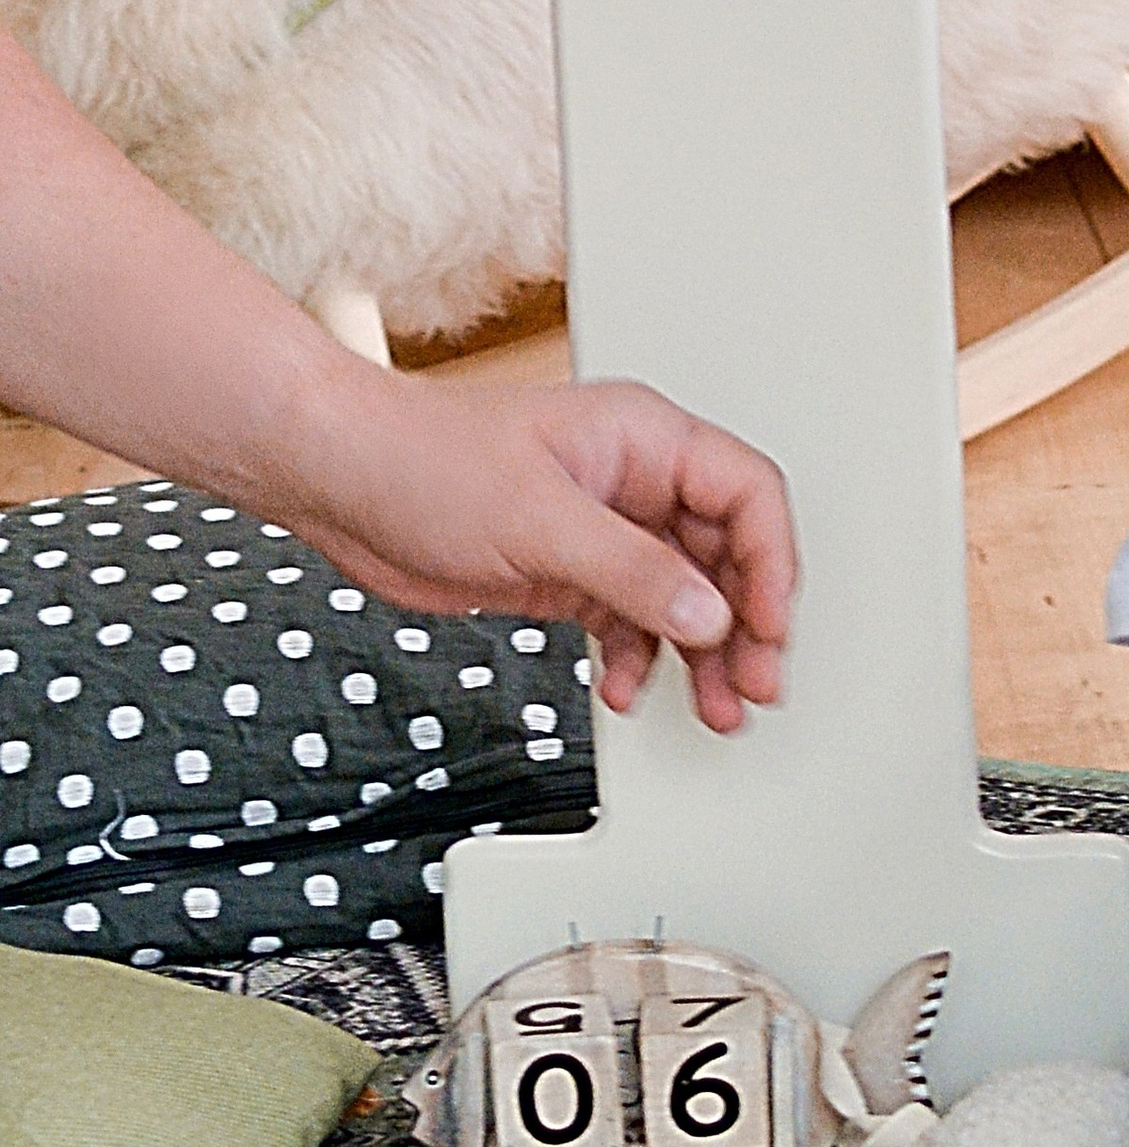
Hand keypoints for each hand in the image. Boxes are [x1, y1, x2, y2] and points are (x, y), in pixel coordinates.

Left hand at [268, 374, 798, 736]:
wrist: (340, 481)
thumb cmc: (423, 459)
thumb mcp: (539, 519)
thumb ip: (632, 572)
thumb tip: (707, 614)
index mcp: (645, 439)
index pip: (747, 497)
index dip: (770, 565)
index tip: (766, 628)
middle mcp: (634, 481)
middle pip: (726, 556)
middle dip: (743, 625)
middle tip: (752, 685)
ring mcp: (603, 528)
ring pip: (684, 597)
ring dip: (700, 655)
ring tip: (714, 708)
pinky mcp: (568, 570)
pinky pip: (632, 621)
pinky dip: (639, 659)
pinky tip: (628, 689)